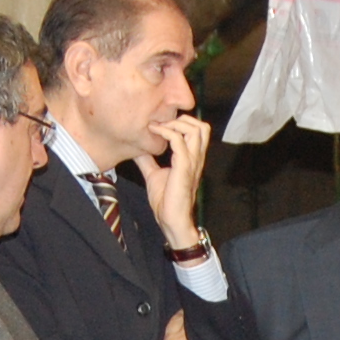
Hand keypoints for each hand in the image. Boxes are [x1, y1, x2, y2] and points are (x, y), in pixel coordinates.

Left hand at [138, 113, 211, 248]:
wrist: (171, 220)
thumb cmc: (166, 201)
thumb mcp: (153, 175)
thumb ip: (148, 161)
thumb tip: (137, 149)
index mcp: (192, 158)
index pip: (199, 131)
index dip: (183, 122)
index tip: (161, 124)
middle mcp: (196, 158)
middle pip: (202, 126)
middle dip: (183, 119)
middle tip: (163, 124)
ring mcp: (192, 162)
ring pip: (195, 130)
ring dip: (175, 124)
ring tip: (159, 128)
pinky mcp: (184, 167)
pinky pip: (179, 141)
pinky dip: (166, 133)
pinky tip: (155, 135)